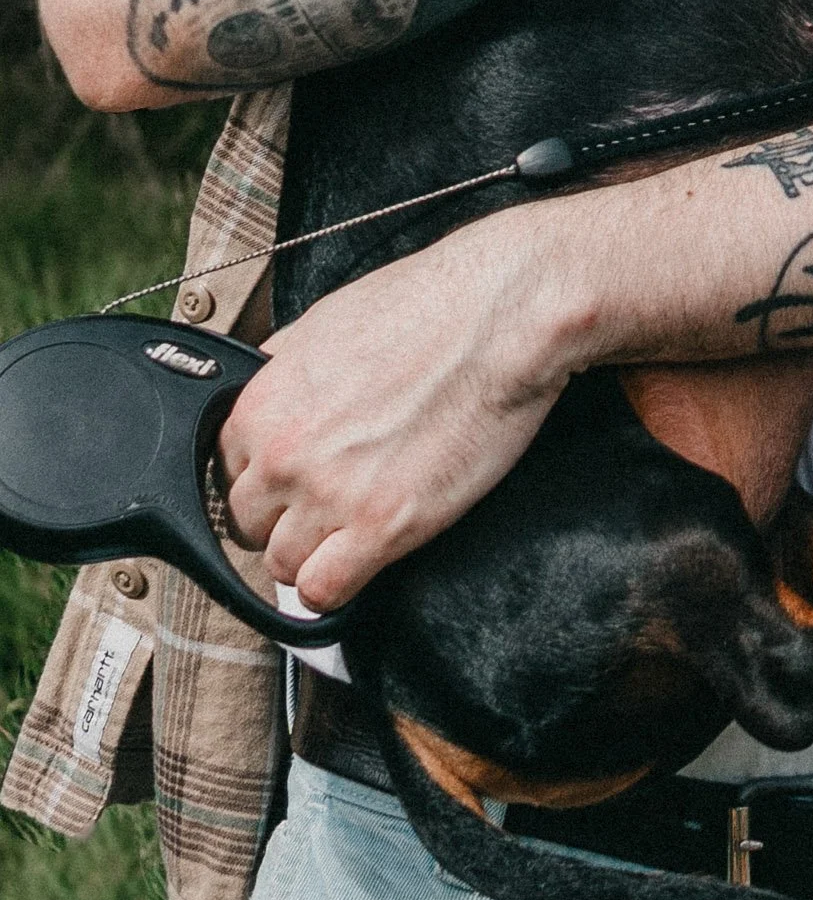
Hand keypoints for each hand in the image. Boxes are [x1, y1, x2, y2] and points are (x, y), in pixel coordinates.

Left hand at [220, 209, 576, 606]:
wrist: (498, 318)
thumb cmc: (427, 307)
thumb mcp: (324, 322)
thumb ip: (279, 369)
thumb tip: (263, 391)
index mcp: (261, 405)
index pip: (226, 474)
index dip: (266, 477)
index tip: (295, 478)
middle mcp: (283, 455)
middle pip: (248, 525)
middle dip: (285, 516)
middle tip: (329, 500)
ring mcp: (330, 496)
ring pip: (281, 565)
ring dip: (312, 554)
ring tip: (352, 530)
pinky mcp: (383, 527)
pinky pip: (323, 592)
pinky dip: (336, 587)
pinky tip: (360, 563)